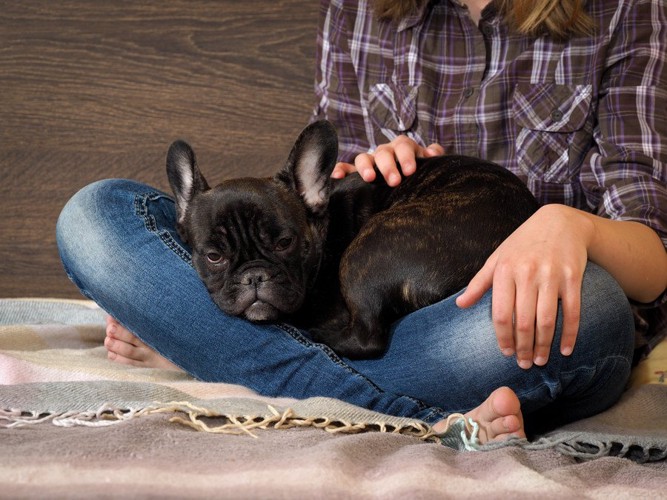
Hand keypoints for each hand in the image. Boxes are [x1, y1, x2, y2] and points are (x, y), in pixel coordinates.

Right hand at [331, 135, 443, 185]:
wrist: (408, 185)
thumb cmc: (419, 174)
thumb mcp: (428, 165)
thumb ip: (432, 156)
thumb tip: (433, 152)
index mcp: (402, 148)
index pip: (403, 146)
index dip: (406, 157)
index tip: (410, 172)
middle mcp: (385, 153)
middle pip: (383, 152)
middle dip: (388, 165)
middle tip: (395, 182)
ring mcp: (370, 162)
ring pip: (363, 158)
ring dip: (365, 167)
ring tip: (369, 178)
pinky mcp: (356, 173)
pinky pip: (346, 169)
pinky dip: (340, 170)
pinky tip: (336, 177)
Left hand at [456, 205, 594, 368]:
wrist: (559, 221)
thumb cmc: (522, 244)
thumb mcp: (497, 258)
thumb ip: (479, 283)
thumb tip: (459, 304)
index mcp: (505, 271)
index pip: (500, 313)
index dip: (502, 337)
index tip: (505, 352)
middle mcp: (527, 273)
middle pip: (523, 321)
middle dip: (523, 348)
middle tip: (523, 364)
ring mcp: (551, 275)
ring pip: (547, 320)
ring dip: (544, 346)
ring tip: (540, 361)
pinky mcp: (573, 277)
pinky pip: (573, 312)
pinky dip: (570, 334)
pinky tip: (565, 350)